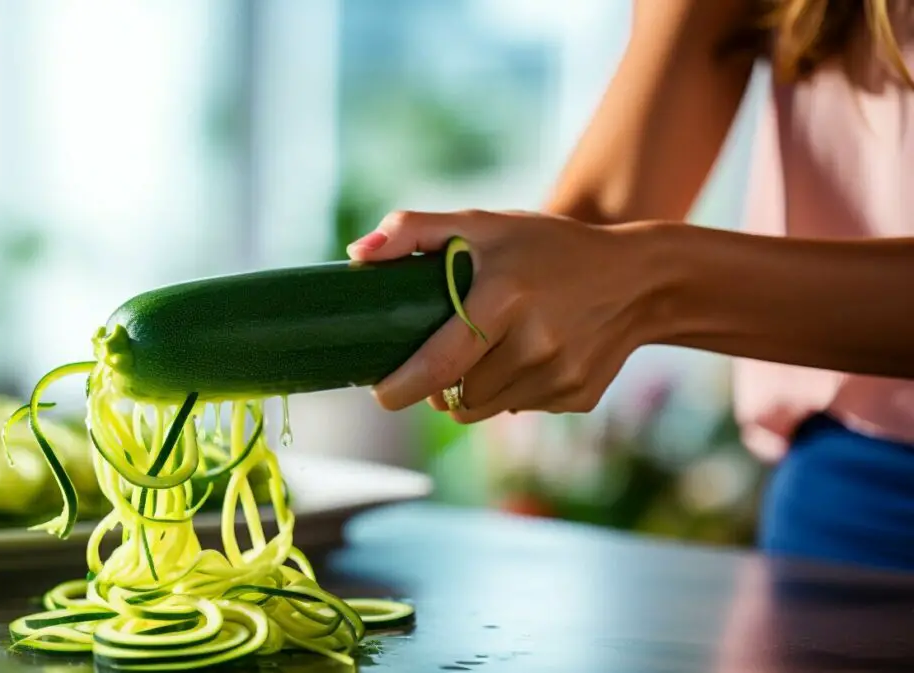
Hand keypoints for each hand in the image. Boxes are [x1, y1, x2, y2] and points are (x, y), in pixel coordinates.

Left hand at [347, 209, 665, 422]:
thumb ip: (415, 230)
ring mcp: (561, 375)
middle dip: (440, 385)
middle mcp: (536, 343)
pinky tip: (532, 355)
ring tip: (490, 349)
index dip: (401, 386)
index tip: (381, 394)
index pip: (438, 363)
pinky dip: (513, 391)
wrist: (639, 277)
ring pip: (486, 408)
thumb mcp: (484, 224)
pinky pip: (521, 409)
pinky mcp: (578, 398)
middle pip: (457, 394)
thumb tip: (356, 252)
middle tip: (445, 353)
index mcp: (504, 298)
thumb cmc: (547, 246)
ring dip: (474, 390)